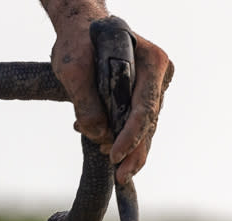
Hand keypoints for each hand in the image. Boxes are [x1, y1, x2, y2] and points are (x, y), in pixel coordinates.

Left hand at [50, 11, 172, 183]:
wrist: (80, 31)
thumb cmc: (77, 43)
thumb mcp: (73, 69)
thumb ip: (85, 101)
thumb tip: (98, 135)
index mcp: (152, 61)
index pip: (144, 106)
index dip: (131, 134)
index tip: (115, 154)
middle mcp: (158, 74)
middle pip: (149, 121)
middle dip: (135, 151)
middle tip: (121, 177)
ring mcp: (152, 86)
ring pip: (145, 126)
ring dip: (130, 150)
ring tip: (117, 173)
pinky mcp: (140, 97)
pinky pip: (135, 124)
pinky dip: (123, 140)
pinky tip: (107, 152)